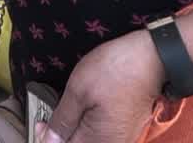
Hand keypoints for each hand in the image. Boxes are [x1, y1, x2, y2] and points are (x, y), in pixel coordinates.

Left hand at [38, 32, 163, 142]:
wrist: (153, 57)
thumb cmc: (115, 70)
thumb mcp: (79, 91)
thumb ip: (63, 121)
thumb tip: (48, 141)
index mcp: (98, 141)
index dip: (48, 139)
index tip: (40, 123)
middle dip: (61, 136)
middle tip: (49, 119)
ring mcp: (122, 138)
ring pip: (88, 141)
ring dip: (74, 132)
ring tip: (65, 114)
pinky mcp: (127, 129)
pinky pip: (101, 136)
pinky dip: (87, 128)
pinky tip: (82, 112)